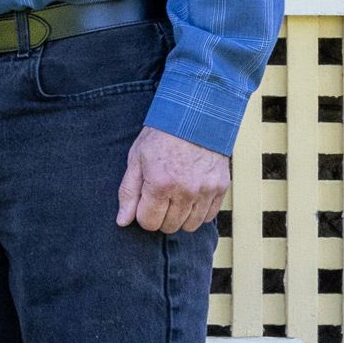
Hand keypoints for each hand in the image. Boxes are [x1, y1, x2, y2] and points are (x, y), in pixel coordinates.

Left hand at [115, 125, 230, 234]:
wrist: (194, 116)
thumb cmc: (161, 137)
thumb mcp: (136, 159)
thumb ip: (129, 192)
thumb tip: (122, 221)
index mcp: (160, 183)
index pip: (149, 222)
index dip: (143, 215)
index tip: (144, 203)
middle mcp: (185, 191)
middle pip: (170, 226)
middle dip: (160, 217)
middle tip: (159, 199)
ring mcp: (206, 190)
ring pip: (191, 225)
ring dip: (180, 217)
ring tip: (175, 199)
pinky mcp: (220, 187)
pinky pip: (209, 216)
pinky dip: (198, 212)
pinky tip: (191, 197)